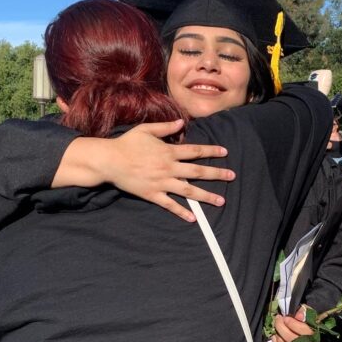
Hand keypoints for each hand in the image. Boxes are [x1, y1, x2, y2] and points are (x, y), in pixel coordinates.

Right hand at [54, 120, 235, 221]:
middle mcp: (168, 168)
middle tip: (232, 176)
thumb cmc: (126, 143)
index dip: (211, 151)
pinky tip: (193, 218)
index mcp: (168, 152)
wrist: (109, 161)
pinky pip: (170, 205)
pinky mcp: (152, 194)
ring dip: (206, 196)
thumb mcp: (146, 130)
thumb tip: (181, 123)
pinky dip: (181, 211)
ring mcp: (162, 182)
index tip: (225, 153)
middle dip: (217, 173)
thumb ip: (165, 127)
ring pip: (188, 190)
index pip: (195, 151)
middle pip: (198, 171)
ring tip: (221, 201)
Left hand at [270, 307, 316, 341]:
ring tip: (277, 325)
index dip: (290, 322)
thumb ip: (304, 312)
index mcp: (312, 334)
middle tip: (278, 318)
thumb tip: (299, 315)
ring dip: (277, 332)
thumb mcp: (308, 313)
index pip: (300, 329)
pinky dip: (275, 341)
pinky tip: (276, 334)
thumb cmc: (308, 321)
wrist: (309, 333)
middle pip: (289, 337)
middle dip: (280, 326)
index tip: (285, 317)